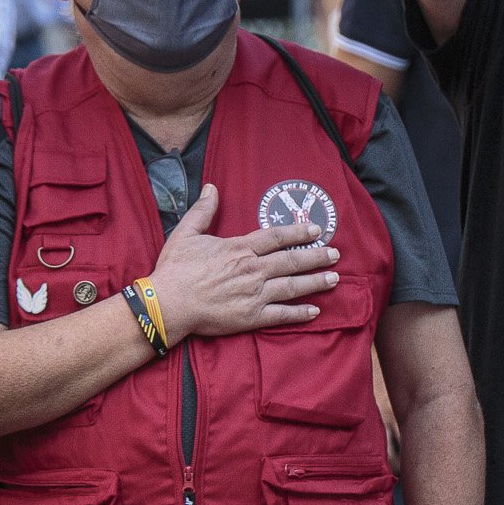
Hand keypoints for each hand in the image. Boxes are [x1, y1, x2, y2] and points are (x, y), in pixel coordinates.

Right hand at [144, 182, 338, 341]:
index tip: (316, 230)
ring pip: (292, 286)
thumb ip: (203, 210)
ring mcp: (254, 294)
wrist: (168, 304)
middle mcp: (252, 270)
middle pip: (292, 261)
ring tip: (334, 278)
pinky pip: (281, 315)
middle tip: (335, 254)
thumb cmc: (175, 269)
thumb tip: (212, 187)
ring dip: (315, 282)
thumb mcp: (186, 233)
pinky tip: (315, 311)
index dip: (298, 232)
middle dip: (316, 257)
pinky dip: (300, 313)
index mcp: (239, 248)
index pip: (276, 237)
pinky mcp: (251, 317)